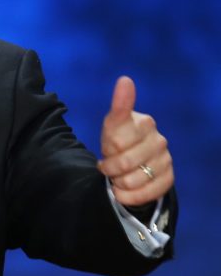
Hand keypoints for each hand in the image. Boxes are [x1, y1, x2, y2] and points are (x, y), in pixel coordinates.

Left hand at [98, 76, 173, 206]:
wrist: (132, 164)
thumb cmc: (119, 140)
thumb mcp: (112, 126)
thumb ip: (118, 106)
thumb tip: (125, 79)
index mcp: (144, 122)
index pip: (117, 140)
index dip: (108, 148)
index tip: (108, 149)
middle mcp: (159, 140)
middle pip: (122, 162)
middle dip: (109, 167)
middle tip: (107, 166)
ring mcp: (166, 160)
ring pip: (131, 180)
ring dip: (118, 182)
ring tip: (117, 176)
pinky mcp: (168, 179)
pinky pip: (144, 194)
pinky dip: (128, 196)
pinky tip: (122, 190)